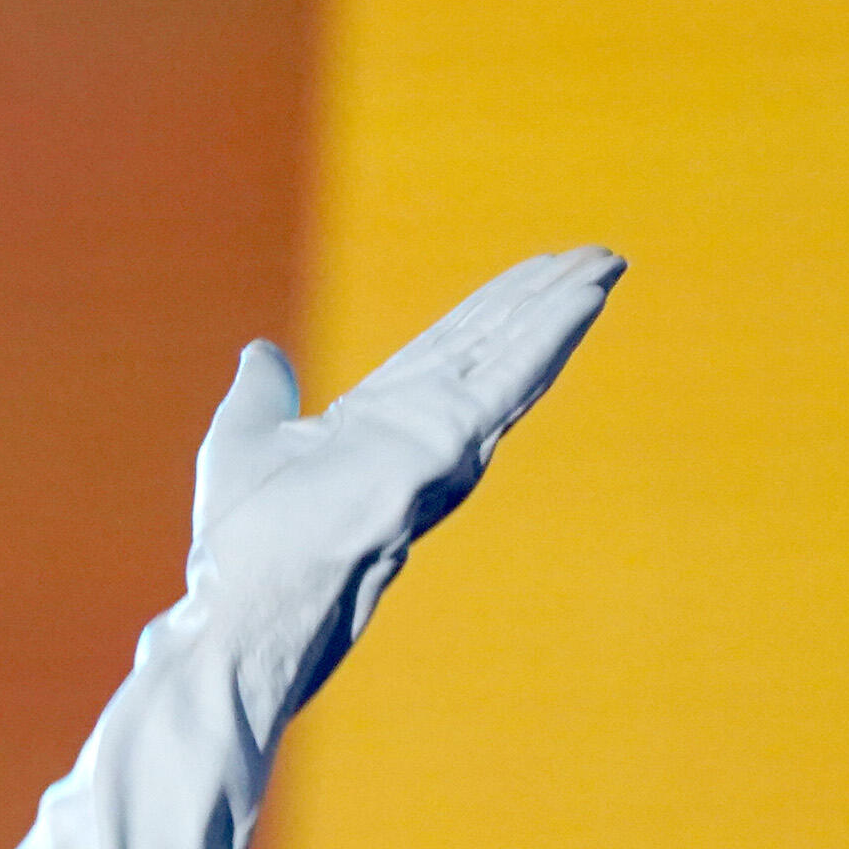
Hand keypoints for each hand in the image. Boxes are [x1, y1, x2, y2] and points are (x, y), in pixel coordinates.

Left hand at [188, 246, 623, 677]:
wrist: (250, 593)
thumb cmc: (243, 539)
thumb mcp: (247, 437)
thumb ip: (264, 392)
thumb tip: (262, 352)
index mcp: (381, 422)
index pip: (449, 350)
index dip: (493, 308)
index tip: (536, 271)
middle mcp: (422, 429)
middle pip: (492, 345)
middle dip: (541, 299)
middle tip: (596, 255)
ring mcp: (441, 439)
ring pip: (513, 355)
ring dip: (560, 307)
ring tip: (605, 262)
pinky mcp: (447, 445)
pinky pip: (508, 380)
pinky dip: (548, 335)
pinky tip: (586, 296)